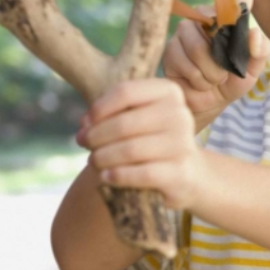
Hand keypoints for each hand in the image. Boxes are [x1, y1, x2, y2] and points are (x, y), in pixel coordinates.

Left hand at [77, 79, 202, 210]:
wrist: (186, 172)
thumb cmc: (152, 137)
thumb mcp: (138, 115)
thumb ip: (112, 113)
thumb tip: (85, 125)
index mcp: (168, 92)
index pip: (125, 92)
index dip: (99, 108)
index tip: (85, 122)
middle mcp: (179, 114)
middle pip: (124, 123)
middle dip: (96, 135)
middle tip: (83, 143)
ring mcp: (182, 144)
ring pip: (130, 150)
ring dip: (103, 157)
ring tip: (93, 161)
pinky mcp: (179, 172)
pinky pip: (141, 174)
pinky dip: (118, 176)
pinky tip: (106, 176)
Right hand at [163, 0, 269, 131]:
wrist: (208, 103)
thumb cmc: (231, 80)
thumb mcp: (252, 69)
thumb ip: (259, 51)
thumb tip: (254, 34)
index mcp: (228, 15)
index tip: (242, 5)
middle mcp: (204, 16)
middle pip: (216, 28)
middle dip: (224, 60)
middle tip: (225, 71)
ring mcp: (184, 31)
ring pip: (199, 49)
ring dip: (211, 74)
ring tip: (211, 78)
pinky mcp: (170, 49)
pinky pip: (187, 65)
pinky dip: (199, 81)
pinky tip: (197, 82)